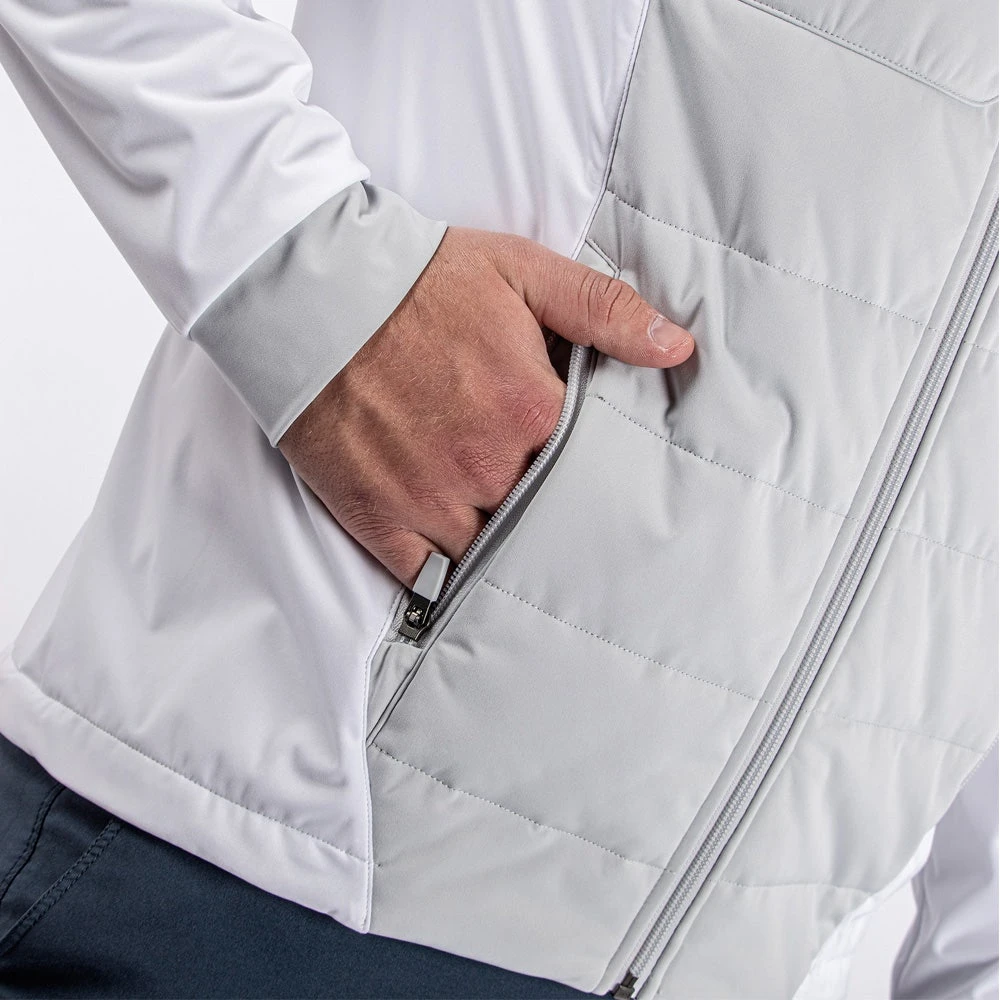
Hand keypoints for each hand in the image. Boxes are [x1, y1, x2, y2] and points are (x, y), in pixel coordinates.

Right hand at [277, 227, 693, 586]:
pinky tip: (466, 578)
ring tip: (514, 543)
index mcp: (531, 411)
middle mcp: (487, 466)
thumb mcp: (524, 273)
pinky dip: (447, 580)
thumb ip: (604, 311)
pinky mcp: (378, 518)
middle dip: (549, 508)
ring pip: (490, 550)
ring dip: (502, 545)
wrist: (314, 294)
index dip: (590, 466)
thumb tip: (677, 348)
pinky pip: (426, 576)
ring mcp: (431, 500)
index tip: (592, 470)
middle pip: (541, 511)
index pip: (589, 464)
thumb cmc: (421, 281)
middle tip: (560, 514)